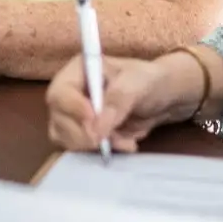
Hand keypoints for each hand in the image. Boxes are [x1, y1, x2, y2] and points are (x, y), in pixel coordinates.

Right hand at [46, 55, 185, 153]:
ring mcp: (73, 115)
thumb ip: (118, 100)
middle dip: (85, 133)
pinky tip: (123, 143)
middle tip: (110, 138)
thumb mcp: (139, 83)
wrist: (164, 99)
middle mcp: (70, 92)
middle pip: (58, 119)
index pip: (60, 93)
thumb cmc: (151, 81)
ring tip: (124, 140)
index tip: (94, 121)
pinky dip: (99, 151)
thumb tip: (96, 128)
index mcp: (79, 70)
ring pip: (65, 138)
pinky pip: (79, 148)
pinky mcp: (82, 133)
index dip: (73, 110)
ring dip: (94, 144)